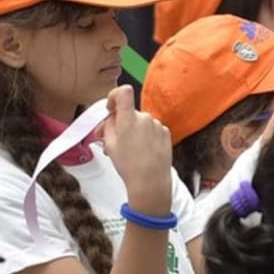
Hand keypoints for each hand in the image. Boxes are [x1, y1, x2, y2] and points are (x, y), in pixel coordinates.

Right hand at [102, 85, 171, 215]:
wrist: (150, 181)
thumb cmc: (128, 165)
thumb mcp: (110, 145)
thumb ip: (108, 126)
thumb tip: (110, 118)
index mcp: (129, 119)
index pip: (123, 92)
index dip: (114, 96)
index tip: (110, 108)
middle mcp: (145, 117)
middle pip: (130, 113)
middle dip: (121, 123)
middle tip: (113, 140)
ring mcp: (157, 124)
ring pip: (141, 122)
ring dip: (134, 131)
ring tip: (129, 151)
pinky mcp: (166, 132)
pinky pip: (152, 129)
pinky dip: (146, 137)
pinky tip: (143, 151)